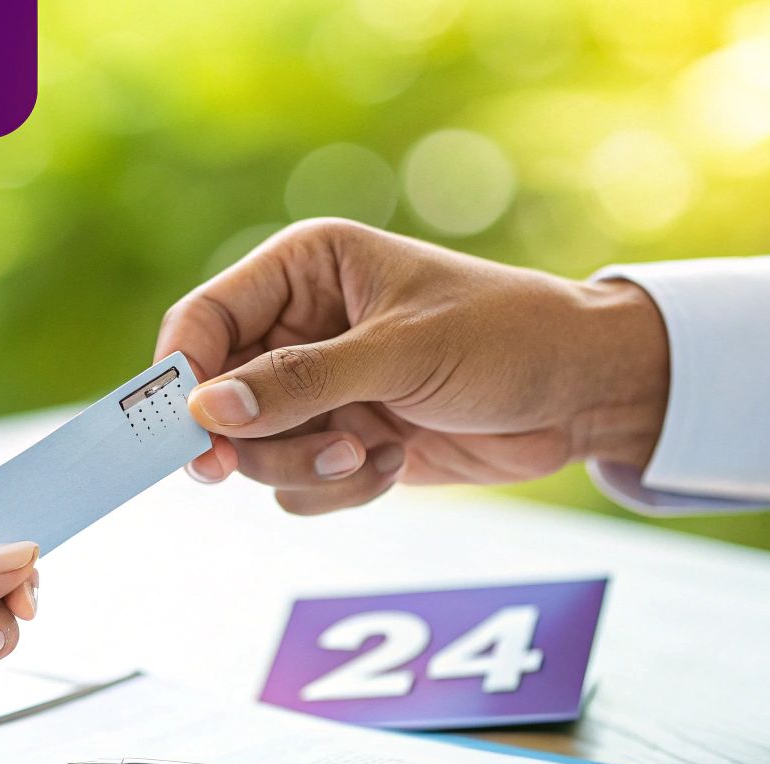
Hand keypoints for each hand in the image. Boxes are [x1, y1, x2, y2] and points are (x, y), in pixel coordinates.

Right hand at [154, 218, 670, 513]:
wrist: (583, 392)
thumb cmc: (506, 337)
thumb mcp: (400, 353)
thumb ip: (300, 383)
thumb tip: (208, 411)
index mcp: (304, 269)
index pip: (205, 319)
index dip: (186, 377)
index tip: (191, 434)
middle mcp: (300, 326)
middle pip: (219, 398)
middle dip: (258, 441)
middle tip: (310, 456)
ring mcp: (319, 389)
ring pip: (255, 452)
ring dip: (306, 468)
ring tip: (369, 458)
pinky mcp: (343, 440)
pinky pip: (298, 485)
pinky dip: (339, 489)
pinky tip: (397, 463)